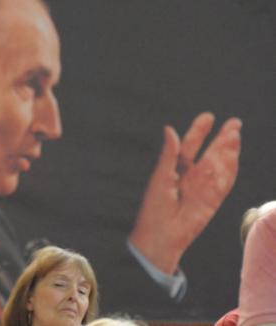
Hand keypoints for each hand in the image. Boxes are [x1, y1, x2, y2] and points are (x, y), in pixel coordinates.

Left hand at [129, 112, 240, 273]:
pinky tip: (234, 156)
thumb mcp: (161, 177)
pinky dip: (230, 170)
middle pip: (210, 154)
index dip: (199, 132)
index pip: (189, 147)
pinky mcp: (212, 201)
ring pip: (220, 166)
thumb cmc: (154, 208)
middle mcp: (191, 177)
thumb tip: (169, 129)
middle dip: (222, 139)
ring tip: (235, 135)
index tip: (208, 117)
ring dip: (228, 151)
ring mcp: (203, 188)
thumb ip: (169, 154)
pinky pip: (224, 183)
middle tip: (234, 123)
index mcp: (175, 170)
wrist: (160, 236)